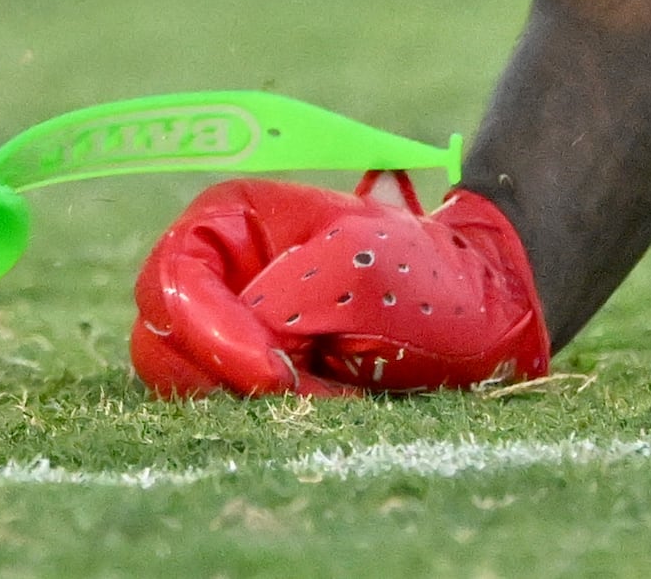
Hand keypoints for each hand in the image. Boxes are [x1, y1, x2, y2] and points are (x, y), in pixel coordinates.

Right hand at [129, 179, 550, 396]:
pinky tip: (340, 407)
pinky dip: (275, 426)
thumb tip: (248, 370)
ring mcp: (227, 338)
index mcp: (228, 223)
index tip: (275, 373)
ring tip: (343, 395)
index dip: (211, 332)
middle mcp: (214, 280)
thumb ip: (288, 306)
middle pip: (165, 343)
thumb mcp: (361, 272)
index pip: (175, 282)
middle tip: (309, 391)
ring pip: (190, 390)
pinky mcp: (250, 390)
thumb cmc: (427, 273)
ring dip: (254, 407)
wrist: (486, 313)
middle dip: (229, 376)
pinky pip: (228, 420)